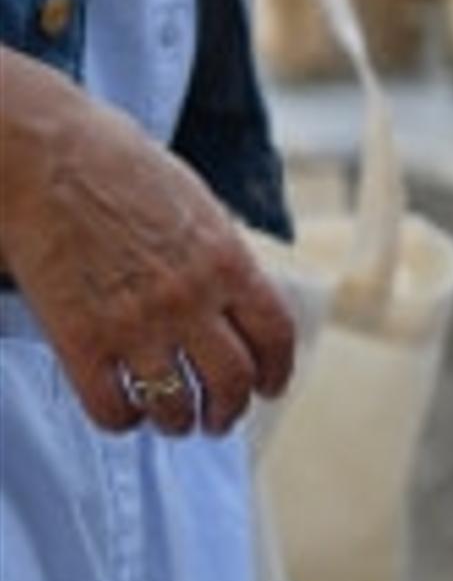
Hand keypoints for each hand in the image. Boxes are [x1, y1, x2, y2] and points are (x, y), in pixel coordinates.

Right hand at [0, 61, 297, 438]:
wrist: (47, 158)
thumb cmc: (119, 167)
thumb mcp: (195, 204)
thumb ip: (217, 255)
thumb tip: (233, 296)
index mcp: (229, 259)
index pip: (275, 334)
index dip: (277, 371)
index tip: (269, 388)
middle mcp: (191, 298)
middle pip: (232, 380)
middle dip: (230, 410)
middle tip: (219, 419)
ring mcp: (136, 323)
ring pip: (175, 403)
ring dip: (178, 421)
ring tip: (173, 421)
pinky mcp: (80, 341)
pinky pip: (111, 407)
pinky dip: (123, 420)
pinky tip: (124, 412)